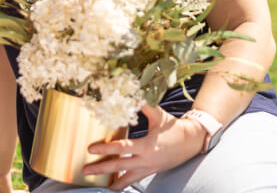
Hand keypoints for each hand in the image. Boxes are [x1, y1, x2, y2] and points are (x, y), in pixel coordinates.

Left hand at [83, 105, 205, 189]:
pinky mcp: (151, 171)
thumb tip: (130, 94)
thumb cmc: (173, 127)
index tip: (90, 149)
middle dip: (102, 169)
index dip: (106, 148)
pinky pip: (135, 180)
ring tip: (98, 185)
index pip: (122, 148)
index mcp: (147, 146)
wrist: (192, 141)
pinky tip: (114, 185)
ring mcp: (149, 168)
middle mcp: (147, 160)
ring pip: (128, 179)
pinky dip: (124, 183)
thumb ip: (143, 105)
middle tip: (85, 170)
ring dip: (112, 182)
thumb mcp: (158, 114)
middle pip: (120, 167)